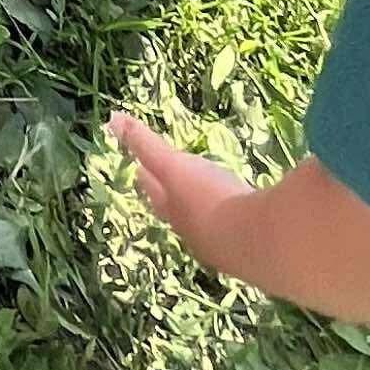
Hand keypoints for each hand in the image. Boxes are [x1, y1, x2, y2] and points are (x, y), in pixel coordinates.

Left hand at [110, 114, 256, 275]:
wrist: (257, 242)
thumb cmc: (209, 199)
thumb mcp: (172, 166)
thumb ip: (145, 142)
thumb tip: (112, 118)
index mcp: (174, 210)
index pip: (154, 192)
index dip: (147, 179)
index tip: (139, 170)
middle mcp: (194, 232)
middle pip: (177, 213)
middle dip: (170, 200)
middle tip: (166, 189)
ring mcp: (223, 246)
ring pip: (207, 226)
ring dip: (203, 215)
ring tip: (203, 205)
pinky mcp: (251, 251)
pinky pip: (238, 233)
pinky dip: (235, 223)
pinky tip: (245, 220)